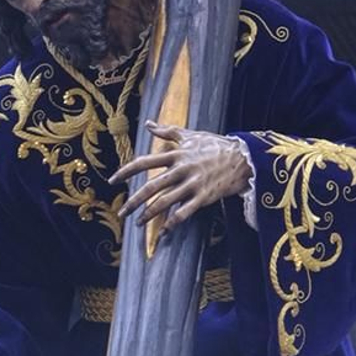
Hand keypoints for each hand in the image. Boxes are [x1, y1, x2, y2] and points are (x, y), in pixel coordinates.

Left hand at [115, 124, 250, 234]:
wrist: (243, 158)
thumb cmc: (215, 145)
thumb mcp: (191, 135)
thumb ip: (167, 131)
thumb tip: (148, 124)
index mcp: (176, 154)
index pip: (144, 162)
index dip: (126, 172)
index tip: (113, 181)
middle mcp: (181, 169)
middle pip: (151, 187)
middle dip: (134, 201)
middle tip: (122, 212)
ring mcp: (192, 184)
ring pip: (165, 202)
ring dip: (149, 214)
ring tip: (138, 223)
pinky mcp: (204, 196)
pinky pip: (185, 212)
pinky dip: (173, 222)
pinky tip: (164, 230)